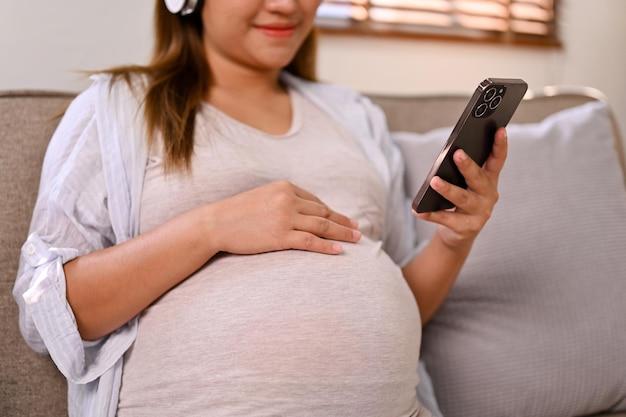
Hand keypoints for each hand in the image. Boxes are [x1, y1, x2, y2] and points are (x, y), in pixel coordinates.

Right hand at [206, 181, 360, 254]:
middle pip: (323, 212)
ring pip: (322, 226)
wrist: (214, 223)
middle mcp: (288, 199)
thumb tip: (300, 211)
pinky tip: (339, 251)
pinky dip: (327, 246)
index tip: (341, 219)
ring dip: (342, 232)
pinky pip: (310, 242)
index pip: (315, 201)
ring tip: (357, 238)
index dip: (331, 211)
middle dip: (342, 221)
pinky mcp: (281, 236)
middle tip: (357, 228)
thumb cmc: (235, 213)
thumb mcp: (262, 197)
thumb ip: (282, 200)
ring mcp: (285, 218)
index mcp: (285, 187)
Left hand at [414, 127, 507, 248]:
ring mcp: (480, 213)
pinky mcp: (467, 228)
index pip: (498, 160)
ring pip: (462, 199)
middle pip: (478, 178)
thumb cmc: (461, 200)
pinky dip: (430, 214)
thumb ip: (462, 171)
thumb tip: (448, 154)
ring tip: (434, 181)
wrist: (459, 233)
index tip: (500, 129)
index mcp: (490, 180)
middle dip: (468, 166)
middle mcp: (489, 195)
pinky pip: (446, 219)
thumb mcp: (465, 184)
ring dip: (448, 189)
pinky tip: (418, 209)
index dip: (500, 145)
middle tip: (457, 153)